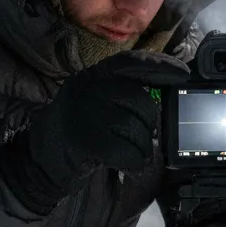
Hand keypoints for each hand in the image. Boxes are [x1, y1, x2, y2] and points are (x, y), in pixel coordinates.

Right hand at [0, 50, 190, 215]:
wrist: (42, 157)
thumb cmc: (81, 131)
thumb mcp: (99, 103)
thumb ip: (125, 95)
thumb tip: (162, 99)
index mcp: (96, 75)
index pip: (132, 62)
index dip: (161, 66)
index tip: (183, 74)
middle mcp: (88, 86)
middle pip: (139, 100)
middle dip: (150, 123)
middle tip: (145, 137)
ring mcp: (83, 111)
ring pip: (133, 126)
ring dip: (142, 146)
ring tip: (135, 154)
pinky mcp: (82, 138)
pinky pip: (124, 150)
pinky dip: (134, 161)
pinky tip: (131, 165)